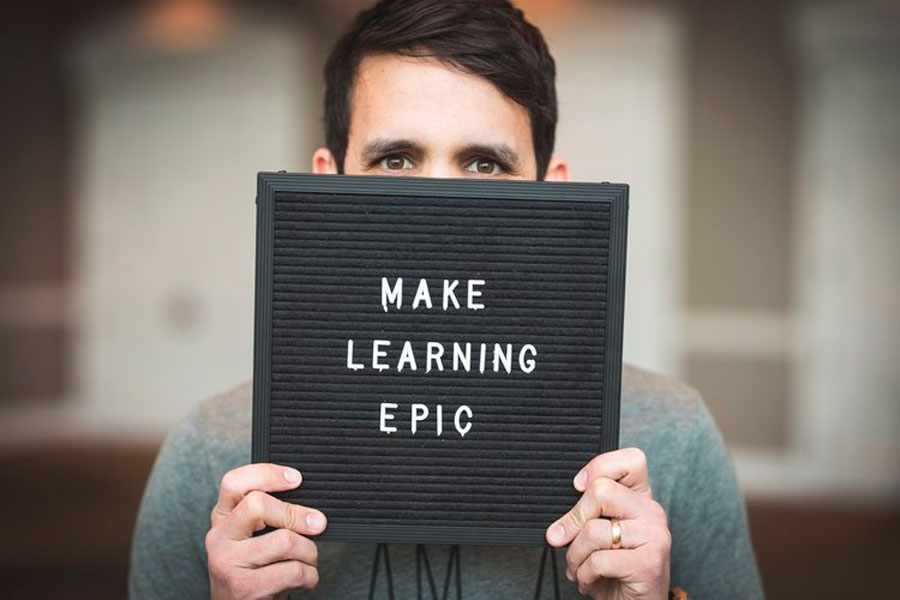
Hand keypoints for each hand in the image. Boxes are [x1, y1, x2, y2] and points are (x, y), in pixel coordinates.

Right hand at [205, 463, 326, 599]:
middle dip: (297, 514)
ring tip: (308, 560)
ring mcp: (227, 562)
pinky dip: (310, 575)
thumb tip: (310, 503)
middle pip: (259, 505)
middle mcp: (218, 537)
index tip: (296, 478)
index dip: (268, 473)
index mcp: (221, 517)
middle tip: (318, 523)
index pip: (234, 482)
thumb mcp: (252, 537)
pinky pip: (292, 570)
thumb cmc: (254, 568)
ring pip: (285, 540)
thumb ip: (268, 514)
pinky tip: (306, 578)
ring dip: (309, 551)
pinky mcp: (243, 587)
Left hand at [546, 448, 670, 598]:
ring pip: (593, 530)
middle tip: (563, 539)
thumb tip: (558, 527)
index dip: (599, 466)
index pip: (631, 459)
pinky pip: (599, 560)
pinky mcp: (648, 563)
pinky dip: (584, 574)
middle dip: (573, 519)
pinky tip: (589, 581)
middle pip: (601, 491)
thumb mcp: (601, 534)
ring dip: (574, 556)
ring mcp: (655, 536)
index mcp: (641, 498)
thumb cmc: (615, 569)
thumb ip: (588, 516)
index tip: (578, 487)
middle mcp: (652, 512)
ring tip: (578, 568)